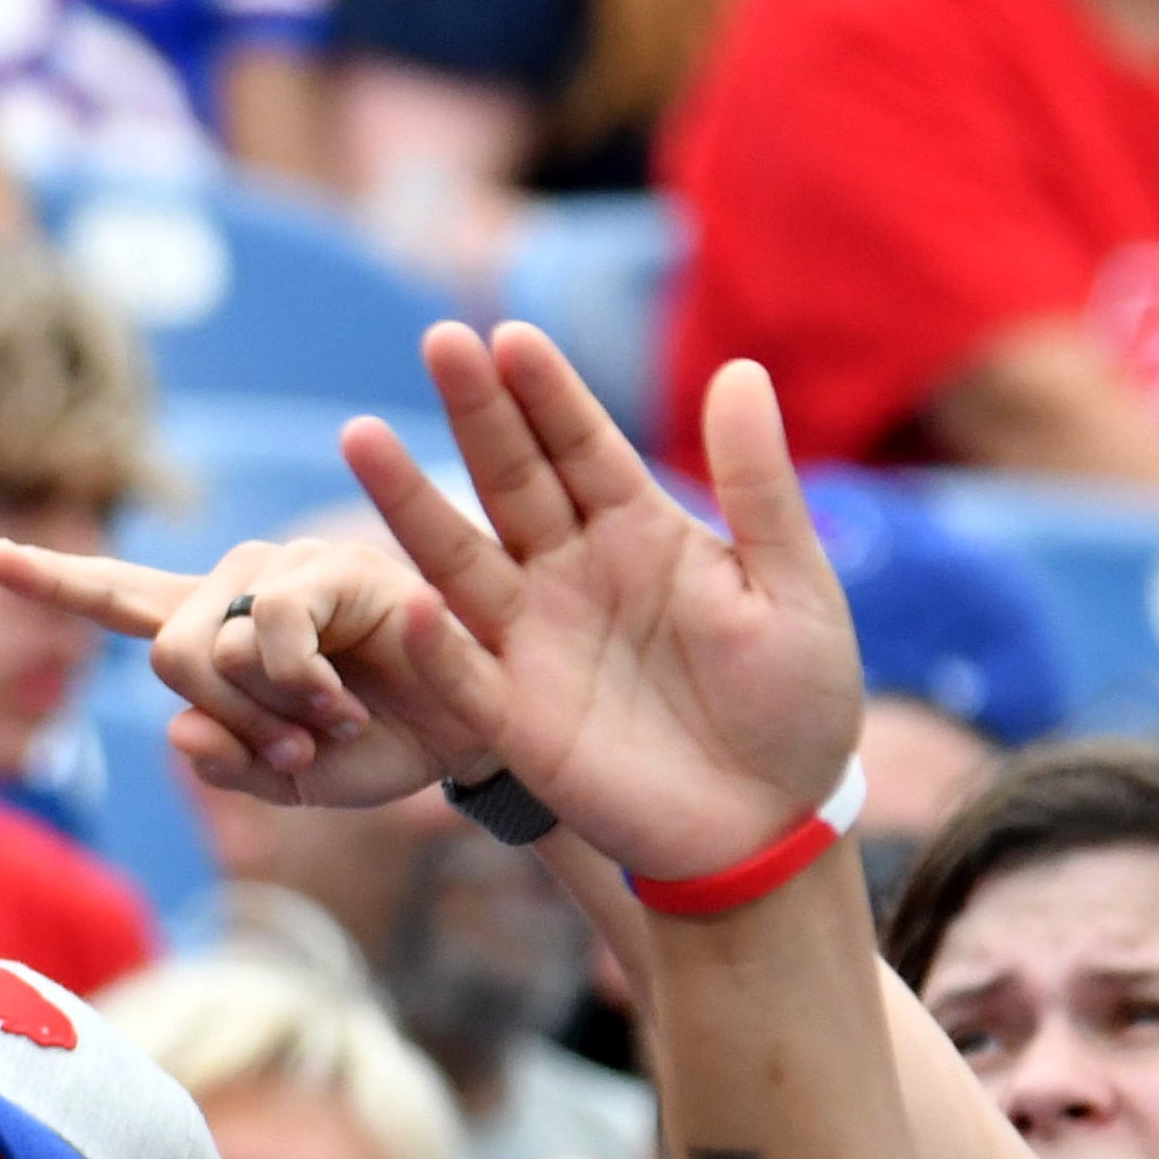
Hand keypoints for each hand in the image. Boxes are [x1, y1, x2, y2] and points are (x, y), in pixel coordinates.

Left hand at [0, 528, 487, 807]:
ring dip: (265, 710)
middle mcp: (239, 591)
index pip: (123, 601)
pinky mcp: (329, 567)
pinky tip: (342, 702)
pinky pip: (268, 630)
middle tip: (290, 746)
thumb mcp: (294, 779)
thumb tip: (179, 731)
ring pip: (205, 647)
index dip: (56, 579)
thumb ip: (228, 763)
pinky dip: (299, 686)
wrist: (478, 729)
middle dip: (220, 720)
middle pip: (161, 654)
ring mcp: (282, 572)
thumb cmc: (386, 745)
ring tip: (328, 721)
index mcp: (216, 635)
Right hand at [347, 328, 866, 885]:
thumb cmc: (797, 701)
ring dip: (410, 504)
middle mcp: (571, 574)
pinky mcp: (514, 719)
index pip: (582, 446)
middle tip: (438, 341)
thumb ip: (759, 485)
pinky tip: (402, 599)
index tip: (511, 336)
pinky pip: (461, 673)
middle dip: (473, 412)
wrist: (773, 823)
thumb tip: (741, 369)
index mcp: (641, 534)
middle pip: (508, 481)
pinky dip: (431, 642)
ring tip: (361, 437)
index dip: (548, 393)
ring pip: (457, 560)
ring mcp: (534, 643)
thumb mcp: (794, 586)